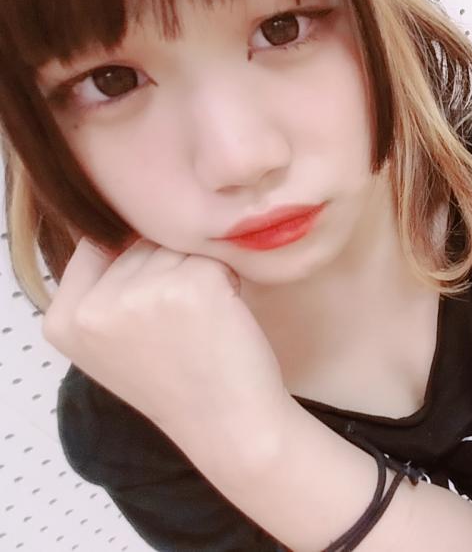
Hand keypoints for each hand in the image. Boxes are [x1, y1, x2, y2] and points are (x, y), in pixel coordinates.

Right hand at [42, 235, 289, 458]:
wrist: (226, 424)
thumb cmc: (177, 384)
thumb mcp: (112, 344)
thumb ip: (103, 294)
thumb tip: (120, 228)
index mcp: (63, 320)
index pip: (95, 247)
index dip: (134, 265)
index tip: (153, 306)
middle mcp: (94, 306)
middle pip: (139, 245)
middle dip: (168, 272)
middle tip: (182, 326)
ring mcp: (140, 293)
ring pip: (176, 247)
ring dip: (197, 274)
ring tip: (199, 324)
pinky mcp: (191, 284)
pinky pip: (211, 257)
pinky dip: (225, 280)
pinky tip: (221, 319)